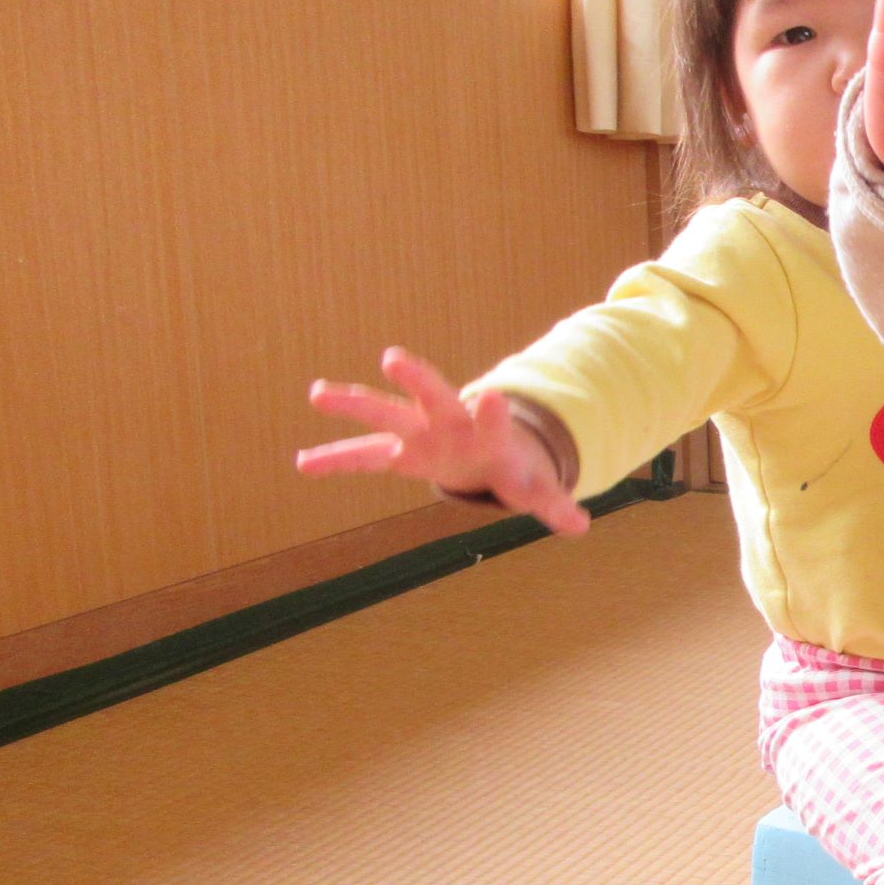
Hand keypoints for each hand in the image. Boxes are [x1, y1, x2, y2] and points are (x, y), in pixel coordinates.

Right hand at [297, 347, 588, 535]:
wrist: (487, 449)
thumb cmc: (511, 466)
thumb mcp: (533, 487)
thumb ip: (553, 504)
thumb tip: (580, 526)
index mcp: (487, 434)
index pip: (492, 423)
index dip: (492, 414)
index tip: (490, 396)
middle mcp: (450, 425)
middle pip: (433, 399)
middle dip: (417, 381)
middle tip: (394, 358)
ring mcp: (419, 434)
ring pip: (386, 414)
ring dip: (355, 403)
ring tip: (318, 392)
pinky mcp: (398, 452)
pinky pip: (361, 457)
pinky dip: (335, 461)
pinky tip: (302, 463)